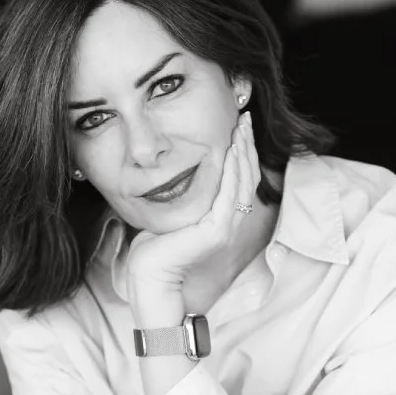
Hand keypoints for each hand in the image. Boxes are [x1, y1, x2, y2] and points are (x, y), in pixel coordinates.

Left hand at [125, 111, 260, 287]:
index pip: (240, 179)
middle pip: (247, 177)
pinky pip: (230, 195)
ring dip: (244, 152)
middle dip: (247, 145)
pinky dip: (233, 171)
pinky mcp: (217, 231)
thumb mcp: (171, 212)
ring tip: (241, 128)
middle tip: (245, 118)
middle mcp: (229, 222)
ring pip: (243, 183)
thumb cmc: (154, 248)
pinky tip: (231, 150)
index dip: (243, 152)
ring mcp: (226, 228)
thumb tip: (176, 170)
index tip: (239, 126)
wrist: (148, 276)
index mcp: (221, 218)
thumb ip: (183, 195)